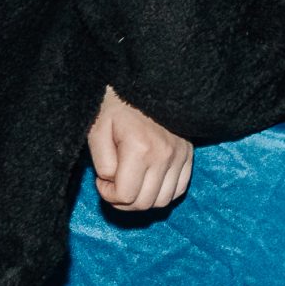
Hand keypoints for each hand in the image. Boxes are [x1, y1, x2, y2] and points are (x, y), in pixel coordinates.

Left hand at [87, 87, 193, 211]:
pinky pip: (180, 189)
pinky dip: (162, 192)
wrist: (143, 82)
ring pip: (163, 200)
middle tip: (113, 186)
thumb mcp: (97, 131)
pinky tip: (148, 180)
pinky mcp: (188, 154)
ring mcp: (180, 155)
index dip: (107, 195)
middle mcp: (165, 155)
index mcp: (140, 148)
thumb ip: (102, 164)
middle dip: (124, 202)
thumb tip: (113, 183)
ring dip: (143, 199)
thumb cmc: (115, 106)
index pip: (125, 196)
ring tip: (130, 183)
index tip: (100, 180)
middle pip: (145, 203)